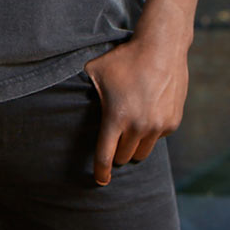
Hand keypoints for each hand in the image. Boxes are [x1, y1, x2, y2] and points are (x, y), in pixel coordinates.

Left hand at [83, 34, 188, 185]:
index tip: (100, 181)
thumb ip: (81, 88)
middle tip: (111, 143)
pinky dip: (149, 133)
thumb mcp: (94, 70)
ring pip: (143, 152)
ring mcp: (159, 126)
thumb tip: (57, 91)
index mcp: (116, 118)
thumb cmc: (122, 59)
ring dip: (132, 146)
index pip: (106, 156)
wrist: (161, 49)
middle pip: (124, 156)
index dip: (101, 171)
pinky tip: (144, 114)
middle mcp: (139, 127)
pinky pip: (158, 138)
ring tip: (126, 132)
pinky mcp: (172, 123)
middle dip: (116, 153)